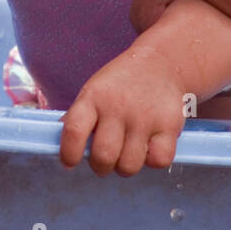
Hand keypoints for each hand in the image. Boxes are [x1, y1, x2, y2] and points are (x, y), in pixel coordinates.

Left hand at [59, 44, 185, 175]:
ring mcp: (145, 116)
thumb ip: (78, 118)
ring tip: (127, 151)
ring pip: (129, 165)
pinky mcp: (169, 125)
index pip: (73, 131)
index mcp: (93, 97)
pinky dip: (152, 161)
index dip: (68, 153)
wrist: (161, 63)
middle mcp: (118, 106)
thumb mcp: (94, 91)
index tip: (70, 161)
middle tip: (104, 159)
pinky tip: (149, 146)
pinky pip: (158, 161)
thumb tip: (61, 148)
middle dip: (100, 166)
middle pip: (103, 156)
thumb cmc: (121, 85)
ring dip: (125, 166)